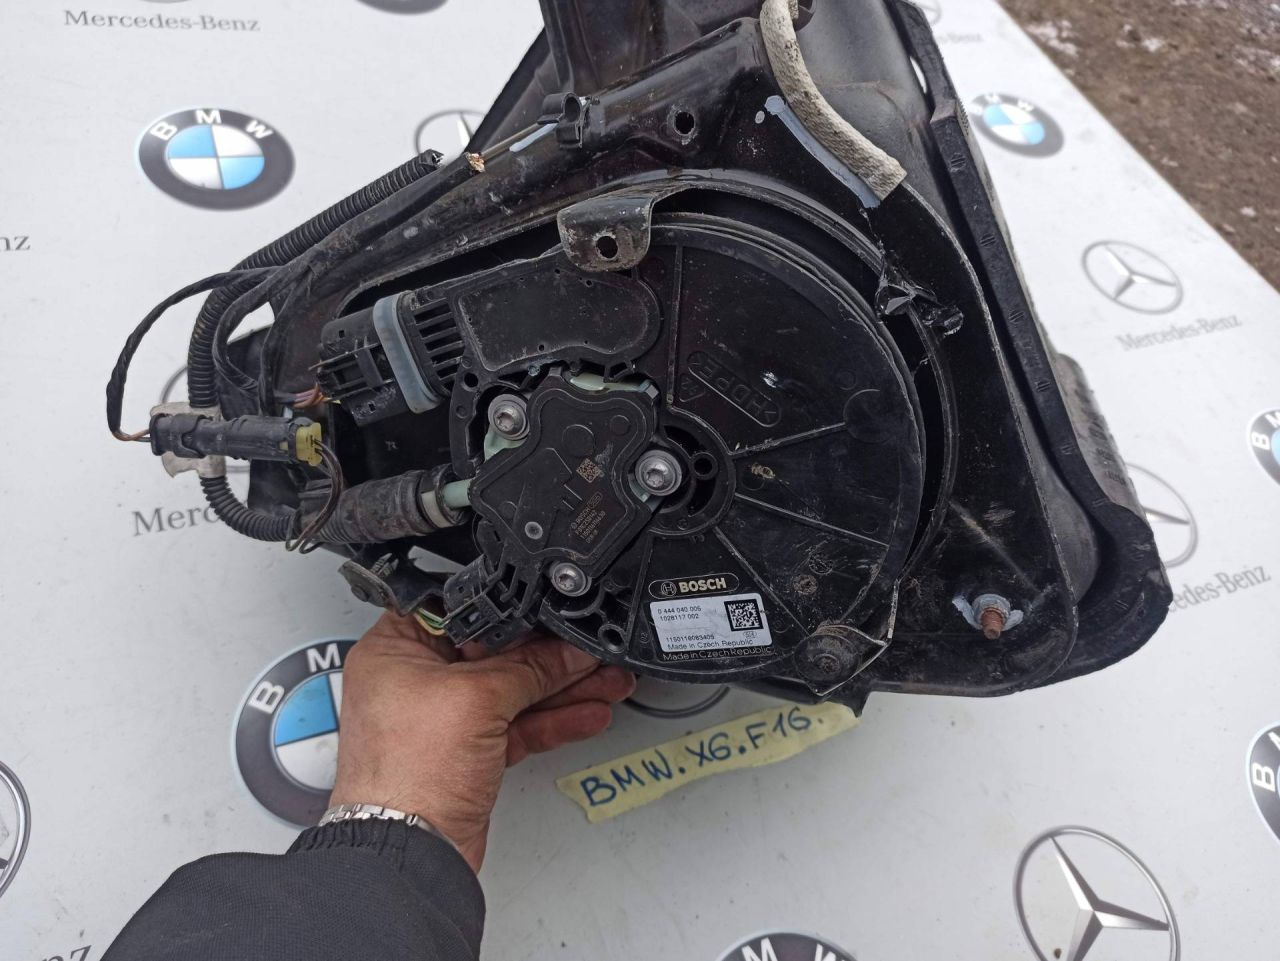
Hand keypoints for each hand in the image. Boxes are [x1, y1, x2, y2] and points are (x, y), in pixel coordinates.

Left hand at [329, 612, 634, 871]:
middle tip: (588, 651)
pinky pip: (519, 725)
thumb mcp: (477, 698)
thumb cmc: (407, 775)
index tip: (549, 615)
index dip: (509, 612)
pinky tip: (587, 712)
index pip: (463, 614)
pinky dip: (553, 720)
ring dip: (562, 688)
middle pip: (496, 654)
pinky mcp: (468, 753)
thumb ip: (529, 667)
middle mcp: (416, 681)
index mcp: (396, 650)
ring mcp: (444, 720)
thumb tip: (566, 651)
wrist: (410, 850)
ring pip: (514, 692)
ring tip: (606, 681)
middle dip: (549, 655)